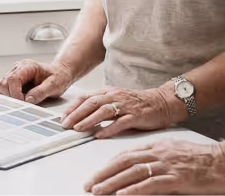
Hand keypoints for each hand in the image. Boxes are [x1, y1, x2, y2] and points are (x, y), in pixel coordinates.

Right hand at [0, 60, 73, 104]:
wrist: (61, 73)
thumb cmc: (59, 76)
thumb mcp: (54, 85)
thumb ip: (41, 92)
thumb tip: (28, 100)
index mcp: (28, 66)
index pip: (13, 79)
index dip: (15, 93)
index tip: (23, 103)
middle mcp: (18, 68)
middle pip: (4, 83)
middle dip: (11, 96)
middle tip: (23, 103)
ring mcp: (15, 74)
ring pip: (2, 87)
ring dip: (9, 97)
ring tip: (23, 101)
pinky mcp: (15, 81)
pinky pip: (5, 90)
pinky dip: (10, 97)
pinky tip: (21, 99)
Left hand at [61, 86, 182, 138]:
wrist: (161, 102)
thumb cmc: (137, 103)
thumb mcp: (116, 99)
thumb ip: (101, 104)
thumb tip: (81, 114)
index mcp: (109, 91)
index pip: (87, 96)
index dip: (73, 106)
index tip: (63, 117)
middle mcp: (116, 96)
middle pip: (92, 102)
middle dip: (76, 113)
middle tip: (66, 124)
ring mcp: (126, 105)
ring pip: (104, 111)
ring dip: (89, 120)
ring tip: (78, 128)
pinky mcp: (136, 116)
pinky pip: (120, 122)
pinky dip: (109, 128)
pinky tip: (100, 134)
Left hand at [84, 139, 224, 194]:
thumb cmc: (206, 161)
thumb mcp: (177, 155)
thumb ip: (159, 160)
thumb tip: (142, 170)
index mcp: (159, 147)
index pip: (126, 154)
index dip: (108, 165)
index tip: (96, 175)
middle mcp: (160, 153)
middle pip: (124, 162)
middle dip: (104, 174)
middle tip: (89, 185)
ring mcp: (168, 166)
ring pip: (133, 173)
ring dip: (113, 183)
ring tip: (98, 191)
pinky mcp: (177, 179)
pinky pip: (151, 184)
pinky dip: (134, 190)